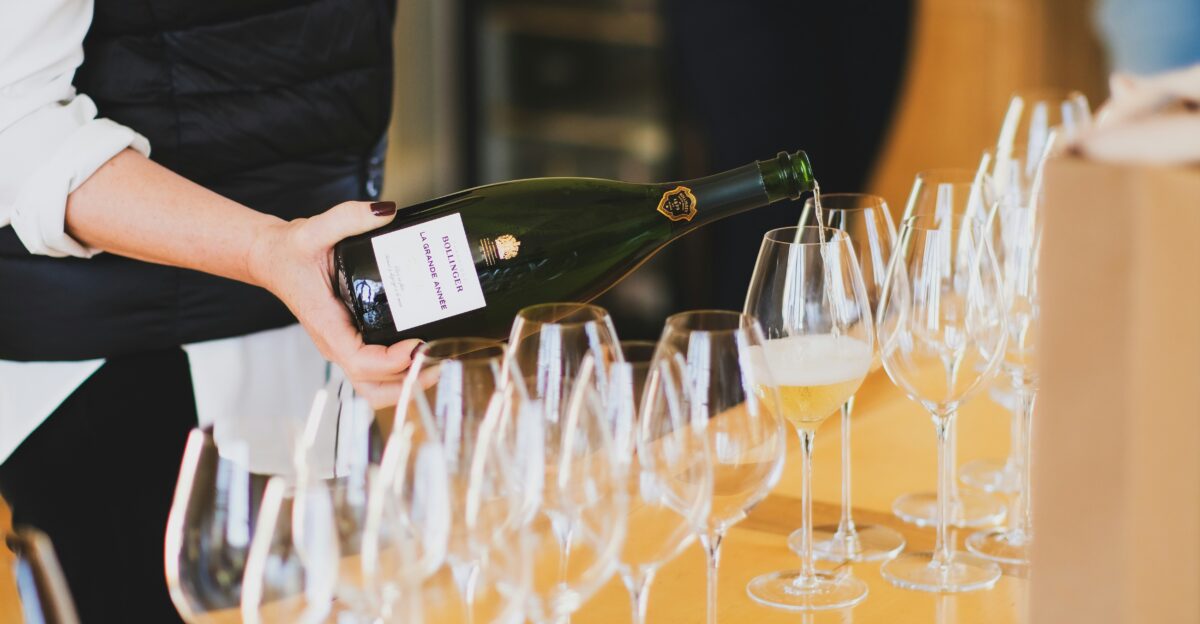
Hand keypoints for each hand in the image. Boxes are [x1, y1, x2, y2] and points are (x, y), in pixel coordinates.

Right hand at [248, 200, 419, 406]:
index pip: (358, 359)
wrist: (274, 259)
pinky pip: (376, 371)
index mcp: (325, 323)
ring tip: (438, 362)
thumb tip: (387, 211)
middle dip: (407, 382)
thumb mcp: (316, 228)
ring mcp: (344, 346)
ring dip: (406, 383)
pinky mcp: (353, 341)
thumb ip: (349, 217)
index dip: (390, 362)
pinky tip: (424, 352)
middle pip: (371, 386)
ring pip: (374, 386)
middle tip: (440, 361)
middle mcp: (336, 342)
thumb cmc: (292, 251)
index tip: (418, 345)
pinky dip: (400, 372)